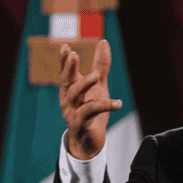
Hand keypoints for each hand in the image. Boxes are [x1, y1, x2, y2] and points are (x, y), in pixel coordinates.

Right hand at [59, 40, 121, 159]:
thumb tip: (103, 42)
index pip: (65, 72)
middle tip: (75, 55)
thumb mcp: (99, 86)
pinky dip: (105, 106)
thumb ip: (100, 65)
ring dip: (85, 83)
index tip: (66, 47)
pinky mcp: (80, 124)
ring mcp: (72, 111)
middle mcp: (68, 99)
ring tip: (98, 75)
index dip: (64, 60)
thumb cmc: (92, 111)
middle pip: (66, 81)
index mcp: (70, 89)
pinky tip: (118, 103)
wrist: (90, 141)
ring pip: (75, 95)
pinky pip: (91, 112)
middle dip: (69, 68)